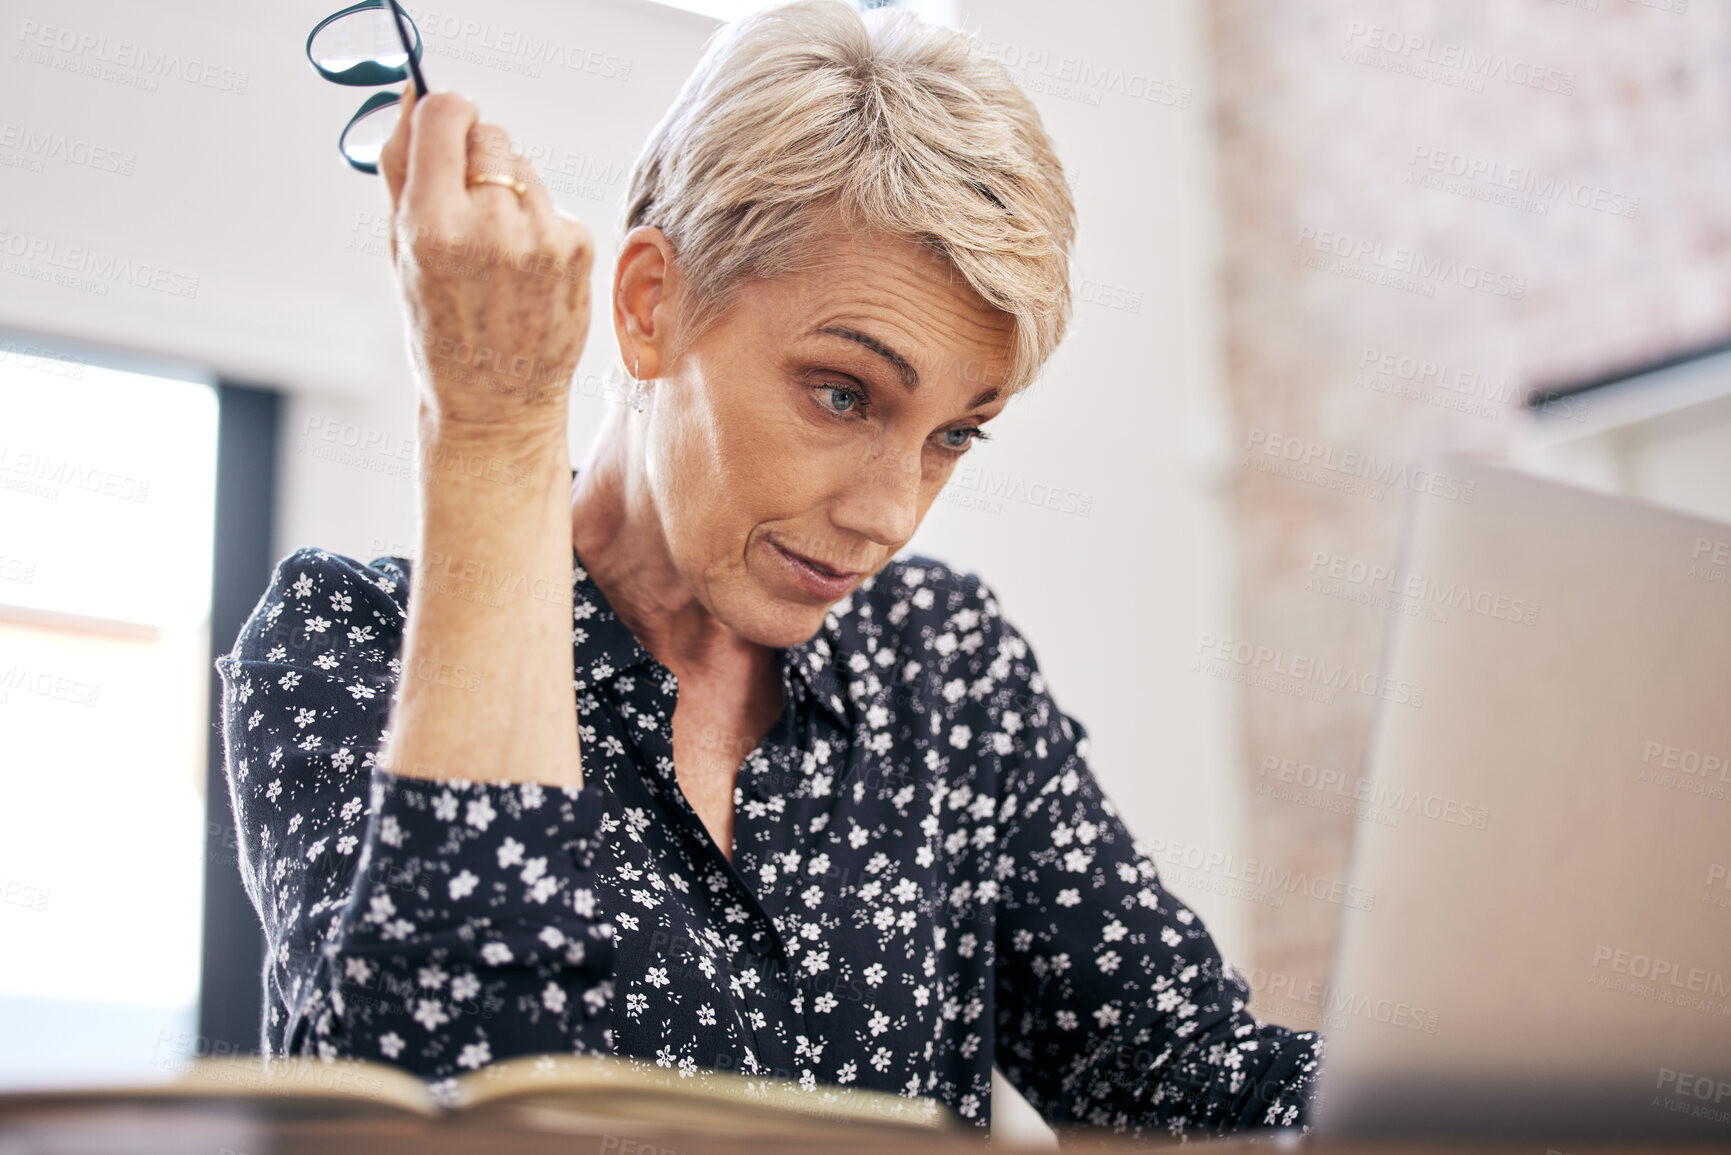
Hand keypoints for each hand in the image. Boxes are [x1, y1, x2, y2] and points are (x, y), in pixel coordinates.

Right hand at [378, 87, 593, 441]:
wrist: (496, 402)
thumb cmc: (439, 327)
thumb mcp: (399, 251)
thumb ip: (401, 167)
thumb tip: (413, 92)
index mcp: (433, 225)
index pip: (446, 112)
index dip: (442, 117)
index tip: (442, 137)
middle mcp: (492, 227)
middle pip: (489, 133)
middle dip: (474, 159)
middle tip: (465, 213)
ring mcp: (541, 237)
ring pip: (523, 165)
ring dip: (507, 191)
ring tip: (495, 251)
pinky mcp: (577, 247)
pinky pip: (550, 201)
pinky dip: (536, 222)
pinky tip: (524, 269)